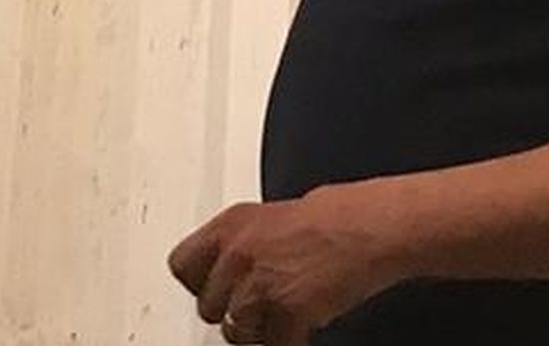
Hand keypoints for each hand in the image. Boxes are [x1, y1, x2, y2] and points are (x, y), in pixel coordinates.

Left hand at [167, 187, 399, 343]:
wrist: (366, 228)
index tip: (213, 290)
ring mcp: (260, 285)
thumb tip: (225, 268)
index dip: (199, 283)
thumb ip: (239, 243)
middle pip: (209, 306)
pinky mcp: (287, 312)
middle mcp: (237, 254)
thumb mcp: (267, 217)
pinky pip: (273, 345)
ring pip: (236, 332)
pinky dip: (286, 342)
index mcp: (229, 226)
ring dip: (257, 331)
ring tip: (278, 318)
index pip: (181, 266)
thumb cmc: (329, 217)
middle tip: (255, 308)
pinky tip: (299, 328)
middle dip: (233, 311)